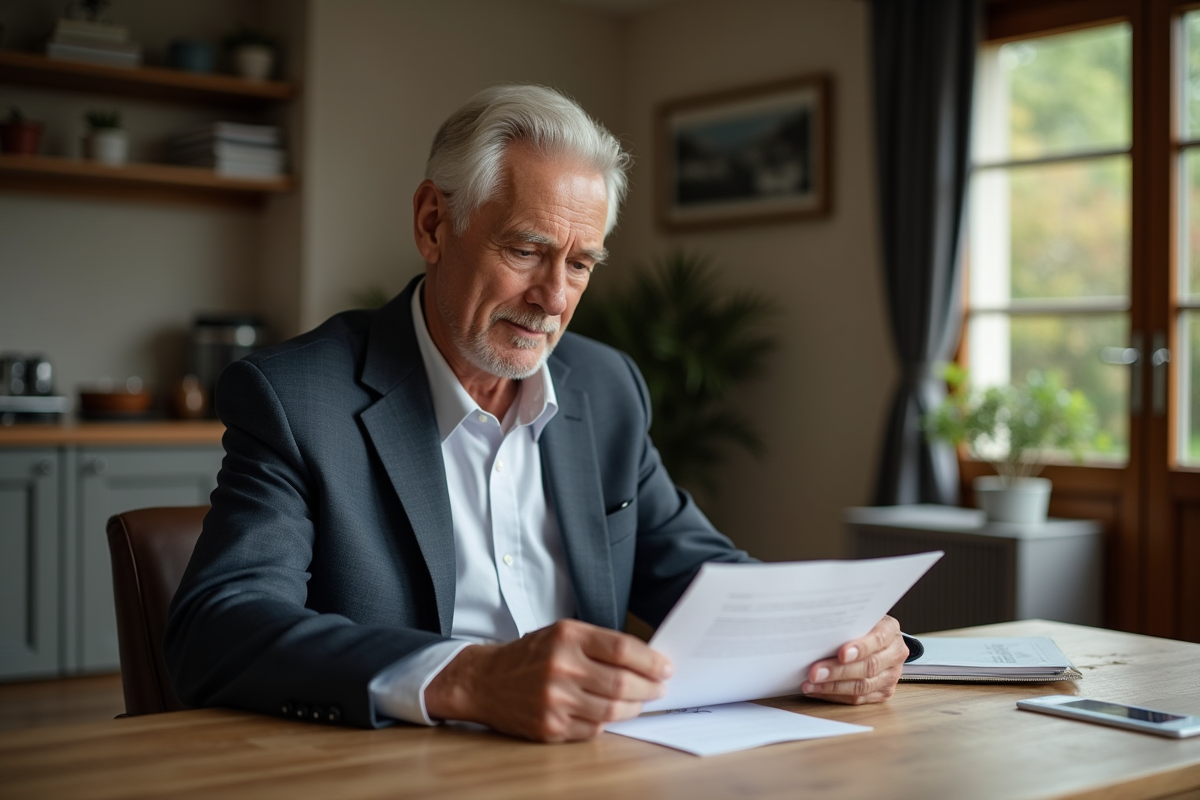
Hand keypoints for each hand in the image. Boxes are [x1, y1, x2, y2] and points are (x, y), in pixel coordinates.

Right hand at [424, 619, 672, 742]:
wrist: (485, 681)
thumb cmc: (530, 655)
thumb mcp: (562, 633)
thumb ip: (600, 643)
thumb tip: (645, 660)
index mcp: (567, 637)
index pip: (623, 650)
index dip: (651, 661)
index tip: (665, 667)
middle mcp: (561, 667)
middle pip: (623, 683)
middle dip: (649, 688)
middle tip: (660, 688)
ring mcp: (555, 700)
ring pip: (612, 710)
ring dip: (634, 708)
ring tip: (640, 702)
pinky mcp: (550, 727)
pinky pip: (593, 729)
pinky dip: (607, 723)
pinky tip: (610, 714)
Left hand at [801, 615, 906, 704]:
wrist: (879, 639)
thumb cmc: (862, 625)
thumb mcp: (858, 616)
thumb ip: (846, 622)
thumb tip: (817, 629)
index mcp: (890, 631)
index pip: (878, 640)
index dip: (860, 648)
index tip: (841, 654)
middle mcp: (895, 654)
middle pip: (869, 667)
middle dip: (838, 671)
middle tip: (814, 672)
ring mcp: (891, 676)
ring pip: (862, 686)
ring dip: (832, 687)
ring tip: (810, 684)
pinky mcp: (883, 693)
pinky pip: (858, 699)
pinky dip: (835, 696)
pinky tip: (818, 691)